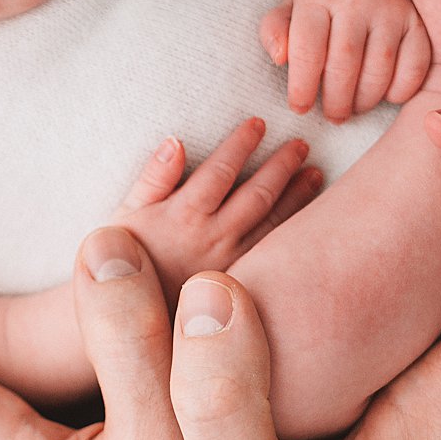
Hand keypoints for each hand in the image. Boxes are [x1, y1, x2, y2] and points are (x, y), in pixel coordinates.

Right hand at [112, 117, 324, 296]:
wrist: (129, 316)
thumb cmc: (125, 257)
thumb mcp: (126, 214)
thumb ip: (152, 178)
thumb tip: (174, 142)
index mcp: (184, 215)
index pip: (220, 171)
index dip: (241, 144)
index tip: (259, 123)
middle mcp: (212, 238)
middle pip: (257, 195)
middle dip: (281, 166)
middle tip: (301, 144)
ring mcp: (231, 264)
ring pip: (273, 225)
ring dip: (297, 196)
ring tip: (315, 173)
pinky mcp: (242, 286)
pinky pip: (273, 252)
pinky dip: (293, 230)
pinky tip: (309, 217)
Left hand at [259, 0, 430, 122]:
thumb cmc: (322, 1)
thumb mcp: (290, 6)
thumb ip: (274, 30)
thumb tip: (279, 58)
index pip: (308, 49)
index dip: (302, 87)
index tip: (300, 108)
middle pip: (345, 63)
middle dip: (336, 101)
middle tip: (333, 116)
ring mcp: (391, 7)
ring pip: (380, 68)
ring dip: (366, 99)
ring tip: (355, 107)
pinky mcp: (418, 21)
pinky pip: (415, 66)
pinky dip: (400, 90)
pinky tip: (385, 95)